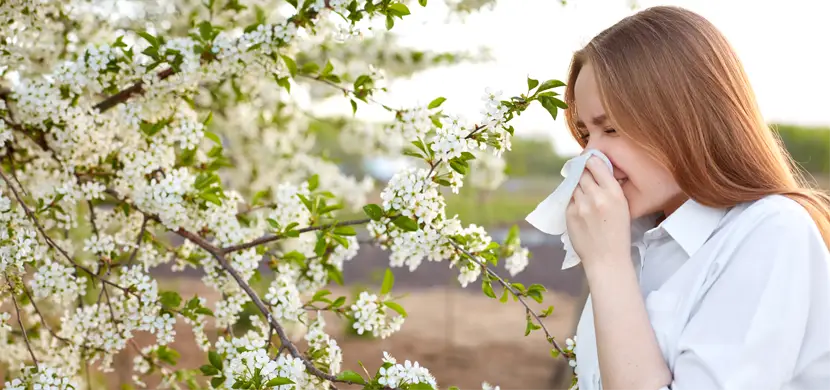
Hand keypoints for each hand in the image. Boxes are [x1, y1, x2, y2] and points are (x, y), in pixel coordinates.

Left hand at [565, 156, 631, 271]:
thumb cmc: (617, 234)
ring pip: (574, 185)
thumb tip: (597, 172)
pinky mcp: (570, 213)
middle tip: (584, 176)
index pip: (597, 165)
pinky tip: (581, 209)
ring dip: (577, 187)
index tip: (589, 160)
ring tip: (584, 196)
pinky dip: (573, 200)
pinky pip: (569, 199)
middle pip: (583, 173)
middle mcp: (597, 196)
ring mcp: (581, 205)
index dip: (591, 161)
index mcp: (614, 193)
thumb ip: (610, 189)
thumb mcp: (623, 207)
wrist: (606, 258)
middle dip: (583, 173)